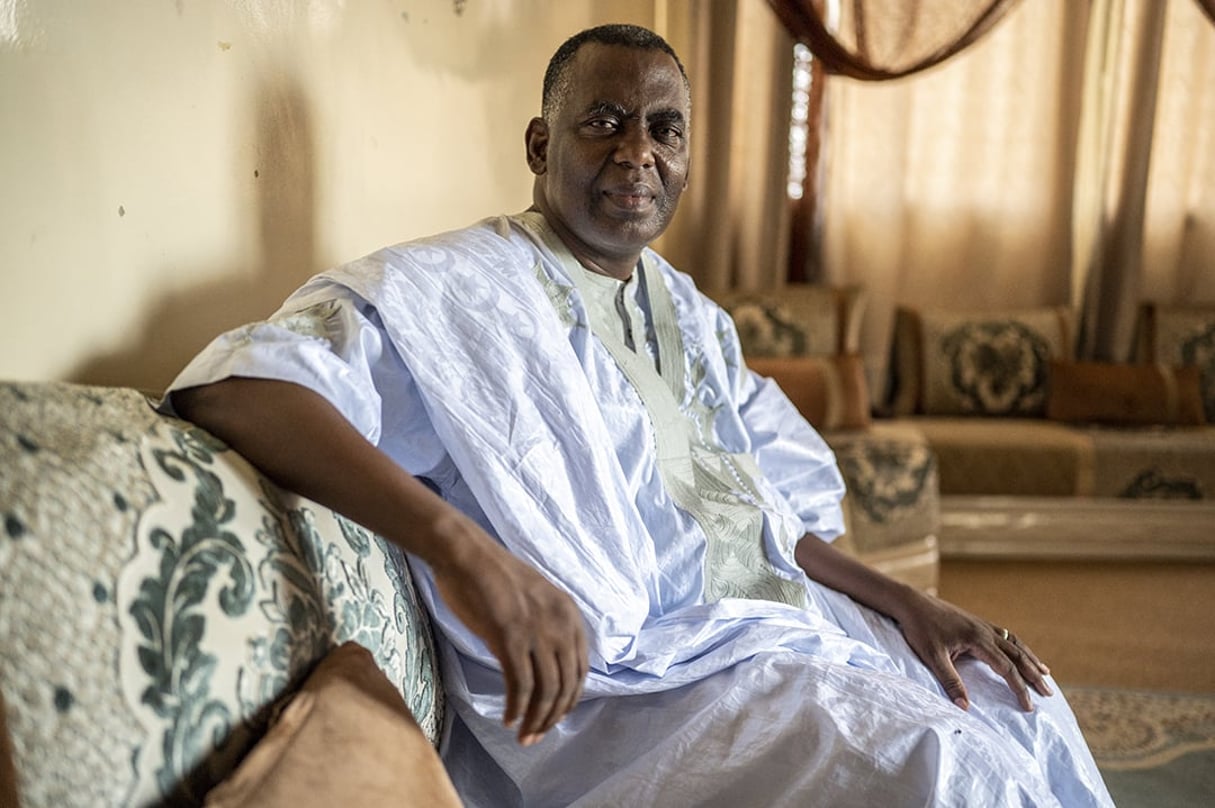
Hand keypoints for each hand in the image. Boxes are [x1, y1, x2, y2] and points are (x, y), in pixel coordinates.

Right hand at [429, 512, 588, 744]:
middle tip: (535, 736)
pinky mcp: (510, 637)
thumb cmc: (491, 575)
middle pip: (565, 686)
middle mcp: (560, 624)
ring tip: (523, 736)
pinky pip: (520, 686)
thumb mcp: (535, 599)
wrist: (466, 554)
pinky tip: (508, 719)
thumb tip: (543, 664)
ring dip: (535, 720)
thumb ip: (546, 627)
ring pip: (546, 691)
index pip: (580, 670)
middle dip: (552, 718)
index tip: (553, 718)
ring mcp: (536, 631)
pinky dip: (516, 708)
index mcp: (569, 614)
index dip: (569, 700)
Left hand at [894, 591, 1051, 711]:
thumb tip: (964, 707)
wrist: (911, 602)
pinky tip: (1021, 652)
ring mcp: (982, 625)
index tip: (1029, 706)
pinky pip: (1005, 635)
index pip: (1006, 668)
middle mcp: (985, 631)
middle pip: (1017, 655)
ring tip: (1045, 673)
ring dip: (1030, 659)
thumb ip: (949, 681)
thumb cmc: (920, 629)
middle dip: (1034, 675)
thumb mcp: (932, 657)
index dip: (1019, 688)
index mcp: (978, 640)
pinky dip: (1018, 646)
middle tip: (1048, 692)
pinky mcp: (977, 622)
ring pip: (1014, 643)